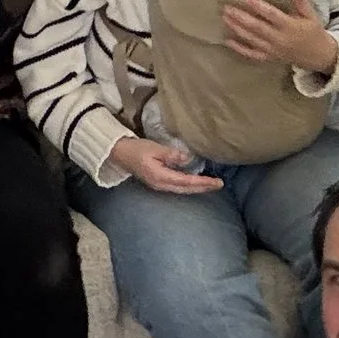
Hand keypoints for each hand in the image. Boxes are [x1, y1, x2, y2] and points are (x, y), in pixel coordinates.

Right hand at [108, 135, 222, 194]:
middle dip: (203, 188)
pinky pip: (177, 187)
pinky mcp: (158, 182)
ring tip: (211, 185)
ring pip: (182, 190)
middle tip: (219, 184)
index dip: (202, 182)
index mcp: (161, 177)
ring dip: (197, 188)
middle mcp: (161, 185)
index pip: (186, 182)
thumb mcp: (154, 148)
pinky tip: (196, 182)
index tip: (216, 182)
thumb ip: (171, 154)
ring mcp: (159, 185)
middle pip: (186, 189)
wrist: (119, 154)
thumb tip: (187, 159)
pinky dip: (189, 186)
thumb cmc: (136, 149)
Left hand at [221, 0, 338, 74]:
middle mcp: (279, 39)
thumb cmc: (314, 33)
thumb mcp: (311, 16)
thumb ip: (302, 3)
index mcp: (290, 26)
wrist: (318, 56)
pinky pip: (252, 54)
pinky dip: (239, 49)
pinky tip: (228, 41)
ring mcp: (273, 50)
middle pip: (257, 27)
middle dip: (241, 17)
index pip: (272, 15)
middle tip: (227, 7)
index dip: (259, 7)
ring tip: (225, 18)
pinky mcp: (269, 58)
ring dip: (237, 29)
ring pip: (252, 39)